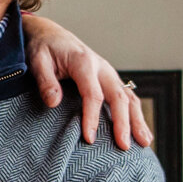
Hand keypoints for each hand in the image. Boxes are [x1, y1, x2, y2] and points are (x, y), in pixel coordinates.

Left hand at [21, 13, 153, 149]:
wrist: (50, 35)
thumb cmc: (43, 48)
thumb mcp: (37, 61)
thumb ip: (45, 81)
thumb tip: (53, 102)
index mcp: (84, 62)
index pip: (93, 94)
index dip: (92, 117)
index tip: (89, 139)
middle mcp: (101, 67)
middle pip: (118, 97)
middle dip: (123, 123)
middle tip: (124, 147)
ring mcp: (108, 73)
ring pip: (129, 97)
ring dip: (138, 120)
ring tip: (145, 143)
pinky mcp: (110, 79)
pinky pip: (127, 97)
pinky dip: (136, 114)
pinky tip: (141, 131)